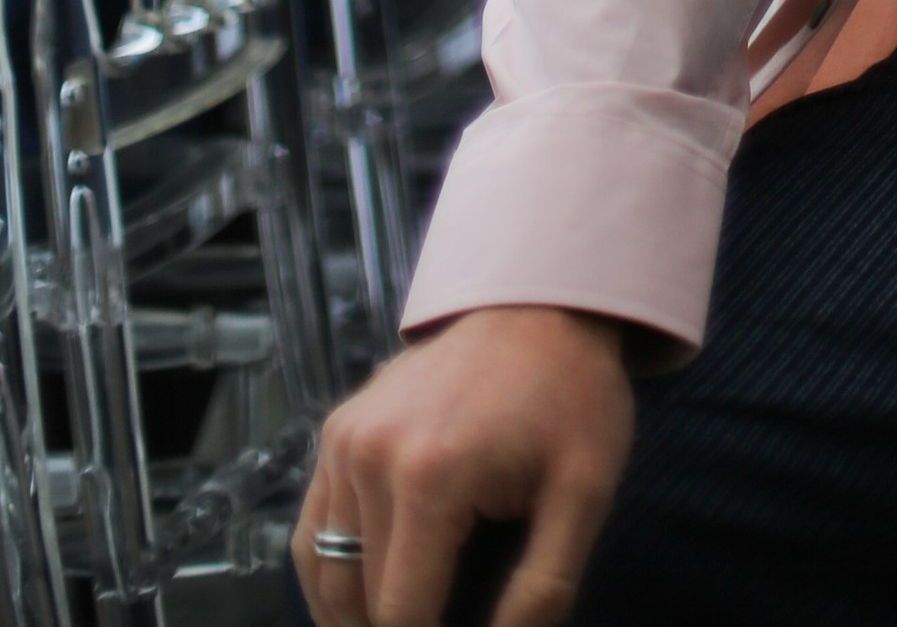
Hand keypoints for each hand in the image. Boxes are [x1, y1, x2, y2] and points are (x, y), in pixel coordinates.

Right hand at [295, 307, 635, 626]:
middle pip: (358, 600)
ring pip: (323, 571)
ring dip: (349, 616)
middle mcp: (371, 459)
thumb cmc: (571, 395)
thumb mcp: (584, 493)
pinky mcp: (338, 429)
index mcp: (431, 479)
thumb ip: (543, 588)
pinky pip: (312, 528)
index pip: (400, 616)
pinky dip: (327, 573)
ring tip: (394, 625)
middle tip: (438, 623)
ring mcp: (345, 440)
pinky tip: (362, 594)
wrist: (542, 302)